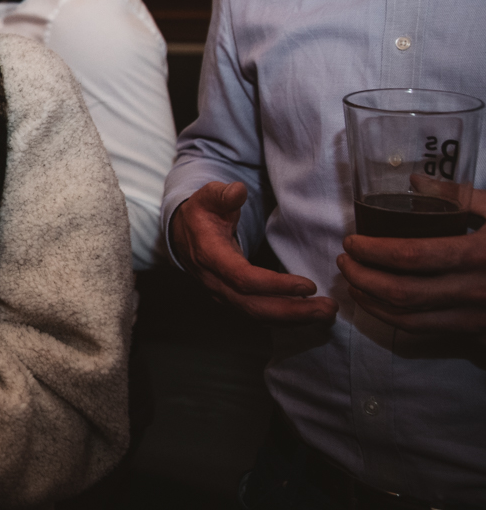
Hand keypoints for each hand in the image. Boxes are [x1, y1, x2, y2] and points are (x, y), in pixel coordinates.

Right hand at [170, 181, 337, 322]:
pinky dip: (286, 318)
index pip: (244, 279)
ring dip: (294, 318)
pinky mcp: (233, 300)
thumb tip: (238, 191)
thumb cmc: (201, 215)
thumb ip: (222, 194)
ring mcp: (224, 295)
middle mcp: (216, 282)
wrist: (183, 235)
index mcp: (210, 256)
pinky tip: (309, 315)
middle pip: (255, 306)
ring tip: (326, 313)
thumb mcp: (207, 198)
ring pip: (259, 315)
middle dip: (293, 311)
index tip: (308, 285)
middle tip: (327, 308)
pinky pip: (260, 315)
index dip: (276, 285)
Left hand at [339, 189, 485, 335]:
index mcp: (481, 255)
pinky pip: (429, 332)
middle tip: (344, 261)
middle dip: (363, 278)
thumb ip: (460, 195)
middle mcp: (477, 291)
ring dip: (372, 303)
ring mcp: (478, 317)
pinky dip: (396, 320)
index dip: (373, 251)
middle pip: (403, 293)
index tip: (351, 240)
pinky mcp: (478, 331)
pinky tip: (381, 303)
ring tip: (353, 282)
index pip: (411, 257)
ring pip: (411, 320)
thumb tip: (414, 182)